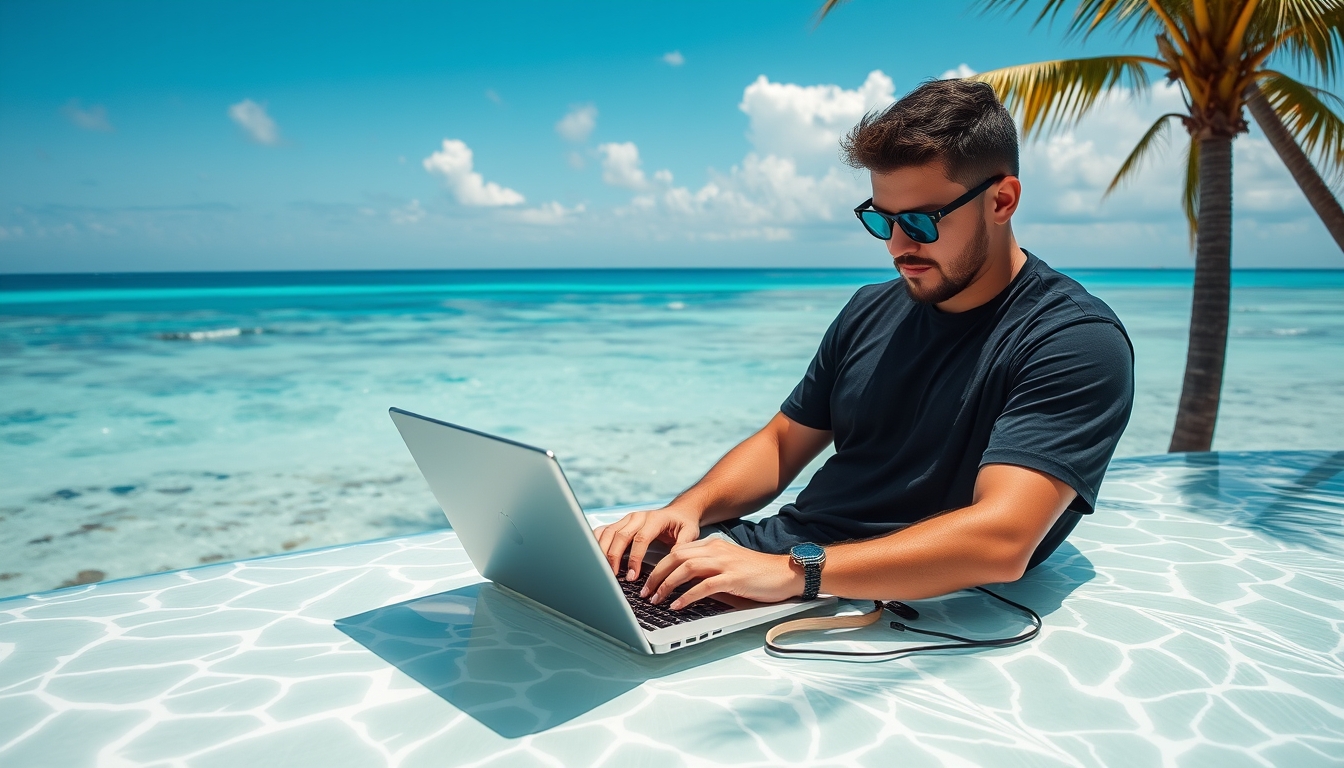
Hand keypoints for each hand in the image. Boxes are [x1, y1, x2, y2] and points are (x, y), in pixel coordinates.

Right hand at [593, 504, 700, 580]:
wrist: (678, 511)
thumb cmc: (683, 523)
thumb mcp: (690, 532)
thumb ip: (683, 545)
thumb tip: (672, 562)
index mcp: (654, 519)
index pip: (640, 539)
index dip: (634, 558)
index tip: (632, 576)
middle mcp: (637, 516)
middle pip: (620, 536)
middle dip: (614, 557)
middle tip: (613, 576)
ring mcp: (627, 519)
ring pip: (608, 532)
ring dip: (602, 551)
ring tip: (602, 570)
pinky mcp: (620, 523)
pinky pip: (604, 530)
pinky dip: (596, 542)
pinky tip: (594, 555)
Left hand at [641, 537, 804, 609]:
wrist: (786, 573)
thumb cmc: (757, 574)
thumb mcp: (728, 567)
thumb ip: (707, 572)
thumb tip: (682, 588)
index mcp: (713, 545)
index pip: (677, 551)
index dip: (659, 565)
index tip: (647, 580)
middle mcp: (716, 550)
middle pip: (676, 557)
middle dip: (656, 575)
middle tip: (645, 592)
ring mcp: (725, 563)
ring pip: (686, 568)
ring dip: (667, 584)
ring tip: (656, 599)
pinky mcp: (733, 578)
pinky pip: (703, 586)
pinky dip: (687, 596)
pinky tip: (677, 605)